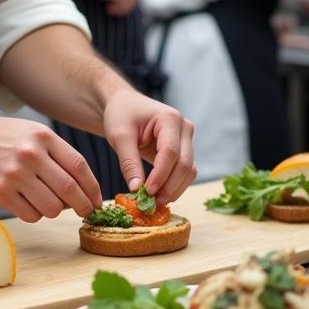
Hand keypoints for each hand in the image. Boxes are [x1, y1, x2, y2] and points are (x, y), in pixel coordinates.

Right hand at [0, 116, 101, 223]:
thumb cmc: (0, 138)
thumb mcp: (31, 133)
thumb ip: (56, 153)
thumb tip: (84, 185)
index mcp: (43, 137)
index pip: (79, 166)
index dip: (93, 187)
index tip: (97, 199)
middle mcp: (30, 154)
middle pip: (70, 189)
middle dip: (83, 206)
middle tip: (86, 212)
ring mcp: (14, 174)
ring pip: (52, 207)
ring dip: (56, 211)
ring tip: (49, 204)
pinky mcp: (0, 192)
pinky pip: (31, 215)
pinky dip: (35, 214)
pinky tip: (28, 204)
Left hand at [101, 89, 195, 203]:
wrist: (124, 105)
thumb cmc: (121, 114)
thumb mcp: (119, 136)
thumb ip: (128, 162)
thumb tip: (136, 189)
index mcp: (169, 118)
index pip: (170, 152)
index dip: (160, 175)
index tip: (146, 193)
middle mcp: (184, 128)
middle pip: (184, 164)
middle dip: (169, 186)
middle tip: (151, 203)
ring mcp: (186, 139)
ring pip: (188, 171)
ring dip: (174, 189)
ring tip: (154, 201)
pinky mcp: (183, 150)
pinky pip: (184, 171)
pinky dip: (174, 185)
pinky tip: (159, 194)